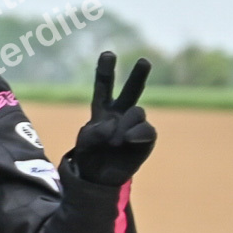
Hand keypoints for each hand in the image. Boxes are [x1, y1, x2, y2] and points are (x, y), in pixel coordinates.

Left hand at [68, 52, 156, 186]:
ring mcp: (134, 124)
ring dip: (126, 125)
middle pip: (131, 91)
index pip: (103, 86)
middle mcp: (120, 113)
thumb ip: (97, 130)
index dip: (105, 70)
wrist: (100, 177)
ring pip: (137, 112)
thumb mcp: (85, 141)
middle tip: (144, 61)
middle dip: (138, 76)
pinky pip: (146, 130)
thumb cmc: (90, 155)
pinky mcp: (146, 138)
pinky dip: (137, 134)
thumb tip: (117, 127)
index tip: (109, 54)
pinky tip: (129, 140)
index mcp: (102, 109)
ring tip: (116, 141)